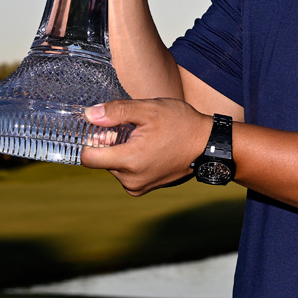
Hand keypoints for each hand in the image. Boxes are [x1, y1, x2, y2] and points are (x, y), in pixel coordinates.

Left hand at [81, 98, 212, 194]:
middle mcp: (131, 180)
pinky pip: (127, 174)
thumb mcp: (149, 109)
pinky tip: (149, 149)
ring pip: (115, 166)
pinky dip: (132, 161)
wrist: (208, 145)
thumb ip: (116, 111)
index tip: (104, 129)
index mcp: (129, 161)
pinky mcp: (146, 188)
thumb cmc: (181, 124)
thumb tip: (90, 115)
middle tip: (134, 130)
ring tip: (145, 139)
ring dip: (123, 152)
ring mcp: (139, 187)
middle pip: (103, 160)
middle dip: (112, 144)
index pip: (88, 158)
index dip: (90, 140)